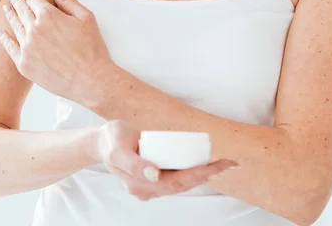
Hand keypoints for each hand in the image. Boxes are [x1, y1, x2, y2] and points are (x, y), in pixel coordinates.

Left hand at [0, 0, 110, 103]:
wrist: (90, 80)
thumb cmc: (91, 49)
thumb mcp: (85, 17)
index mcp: (49, 15)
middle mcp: (34, 29)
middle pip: (21, 9)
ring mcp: (27, 48)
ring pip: (15, 26)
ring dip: (10, 15)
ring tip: (6, 8)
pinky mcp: (24, 64)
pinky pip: (10, 48)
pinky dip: (4, 38)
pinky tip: (1, 32)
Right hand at [93, 120, 239, 200]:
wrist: (101, 141)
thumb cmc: (110, 141)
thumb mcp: (118, 149)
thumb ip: (133, 163)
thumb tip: (155, 175)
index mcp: (141, 184)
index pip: (178, 182)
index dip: (201, 174)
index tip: (219, 166)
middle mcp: (147, 189)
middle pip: (184, 184)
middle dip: (208, 175)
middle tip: (230, 163)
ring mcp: (150, 185)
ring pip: (182, 183)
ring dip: (204, 174)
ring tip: (224, 164)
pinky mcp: (153, 178)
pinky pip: (177, 177)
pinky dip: (193, 172)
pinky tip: (205, 165)